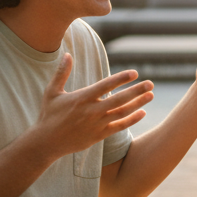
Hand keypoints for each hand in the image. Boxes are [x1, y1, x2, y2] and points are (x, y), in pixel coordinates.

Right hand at [32, 54, 152, 158]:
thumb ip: (61, 73)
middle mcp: (91, 111)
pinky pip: (119, 127)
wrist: (46, 142)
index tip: (135, 73)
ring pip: (122, 112)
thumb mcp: (51, 92)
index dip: (121, 79)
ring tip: (151, 95)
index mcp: (82, 98)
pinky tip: (142, 113)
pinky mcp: (99, 136)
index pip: (105, 85)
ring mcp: (96, 124)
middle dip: (136, 91)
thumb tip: (67, 54)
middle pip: (119, 99)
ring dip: (138, 104)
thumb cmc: (48, 115)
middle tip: (150, 83)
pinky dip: (132, 120)